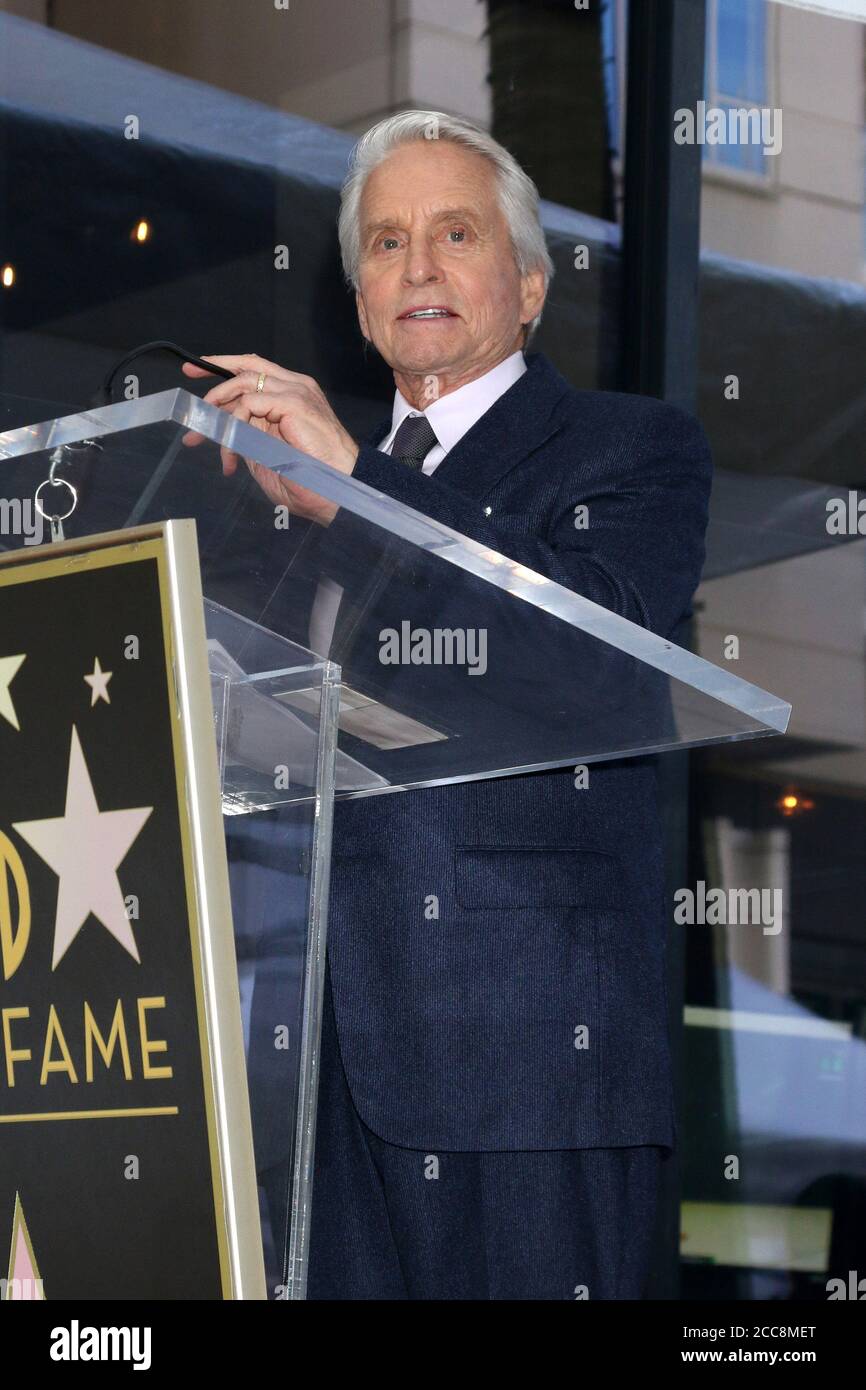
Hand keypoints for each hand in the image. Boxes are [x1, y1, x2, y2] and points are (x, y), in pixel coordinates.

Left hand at [181, 353, 359, 525]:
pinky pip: (250, 403)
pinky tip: (231, 451)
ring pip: (244, 385)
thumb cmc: (310, 481)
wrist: (339, 492)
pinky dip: (233, 425)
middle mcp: (294, 387)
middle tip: (191, 405)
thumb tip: (222, 430)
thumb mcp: (267, 454)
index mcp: (291, 396)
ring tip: (208, 439)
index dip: (222, 366)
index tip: (195, 371)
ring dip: (219, 411)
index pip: (253, 369)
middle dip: (212, 378)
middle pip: (246, 367)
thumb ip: (248, 435)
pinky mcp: (294, 403)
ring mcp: (296, 393)